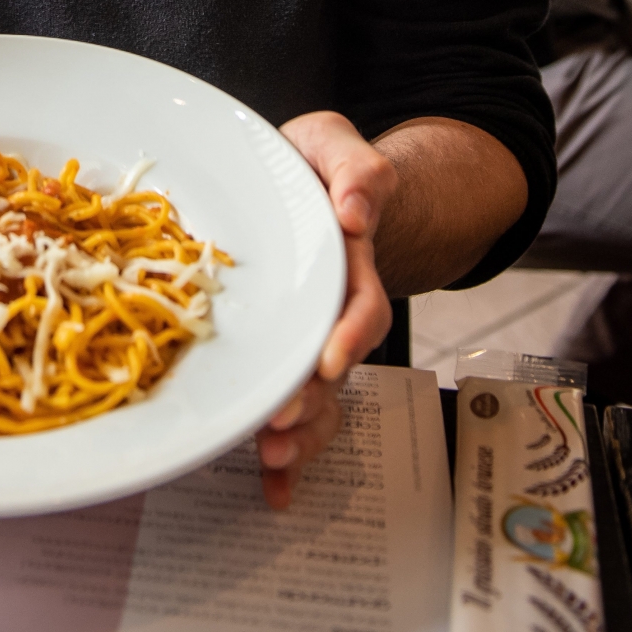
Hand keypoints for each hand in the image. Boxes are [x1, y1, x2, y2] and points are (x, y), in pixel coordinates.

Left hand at [255, 111, 395, 509]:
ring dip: (301, 434)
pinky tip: (271, 487)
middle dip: (312, 401)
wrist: (306, 184)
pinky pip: (289, 404)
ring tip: (273, 458)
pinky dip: (285, 451)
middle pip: (334, 366)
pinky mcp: (280, 351)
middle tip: (279, 425)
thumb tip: (355, 210)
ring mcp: (308, 336)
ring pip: (317, 397)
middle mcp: (333, 309)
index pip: (360, 304)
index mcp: (348, 260)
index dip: (349, 335)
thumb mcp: (332, 143)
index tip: (330, 360)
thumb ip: (356, 169)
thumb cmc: (313, 163)